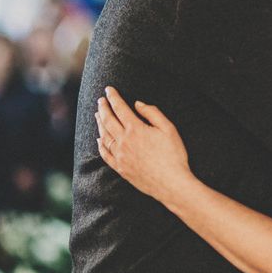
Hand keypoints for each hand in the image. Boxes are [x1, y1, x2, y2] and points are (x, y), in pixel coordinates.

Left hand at [95, 86, 190, 202]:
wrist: (171, 183)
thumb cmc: (174, 155)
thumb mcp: (169, 129)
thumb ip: (152, 113)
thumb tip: (137, 104)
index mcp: (136, 129)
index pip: (120, 108)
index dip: (113, 97)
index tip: (109, 89)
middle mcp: (124, 141)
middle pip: (108, 120)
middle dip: (103, 108)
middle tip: (100, 100)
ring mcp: (120, 156)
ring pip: (104, 136)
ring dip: (99, 123)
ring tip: (98, 115)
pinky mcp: (120, 168)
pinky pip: (105, 154)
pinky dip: (100, 144)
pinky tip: (99, 139)